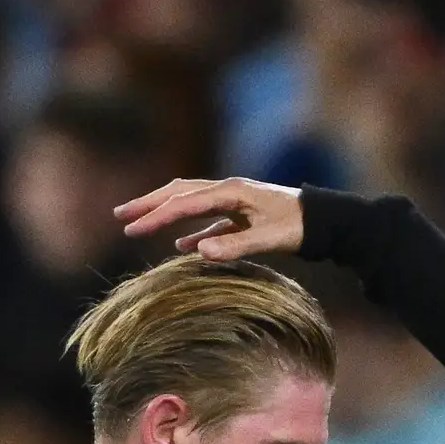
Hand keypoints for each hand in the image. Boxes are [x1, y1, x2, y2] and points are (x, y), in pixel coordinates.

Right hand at [114, 176, 307, 260]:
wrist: (324, 221)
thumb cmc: (298, 227)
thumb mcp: (268, 239)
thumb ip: (234, 246)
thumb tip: (197, 252)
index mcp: (230, 192)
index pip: (184, 203)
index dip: (155, 216)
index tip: (131, 228)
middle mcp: (228, 191)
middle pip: (179, 193)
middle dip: (149, 204)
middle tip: (120, 215)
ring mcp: (233, 202)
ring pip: (190, 203)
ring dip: (164, 213)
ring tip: (139, 223)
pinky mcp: (241, 215)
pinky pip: (208, 221)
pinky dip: (191, 231)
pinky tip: (180, 247)